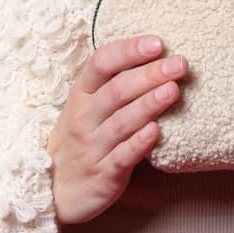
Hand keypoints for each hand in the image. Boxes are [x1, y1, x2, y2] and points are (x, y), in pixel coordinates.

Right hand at [49, 34, 186, 226]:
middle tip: (179, 63)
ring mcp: (92, 147)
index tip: (157, 43)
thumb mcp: (86, 107)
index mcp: (80, 94)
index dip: (129, 51)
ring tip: (173, 89)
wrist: (54, 189)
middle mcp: (84, 118)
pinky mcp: (104, 175)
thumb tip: (156, 57)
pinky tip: (156, 130)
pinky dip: (139, 143)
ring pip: (121, 122)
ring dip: (148, 104)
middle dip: (149, 74)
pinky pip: (122, 157)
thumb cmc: (80, 139)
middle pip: (116, 90)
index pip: (101, 63)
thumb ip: (113, 84)